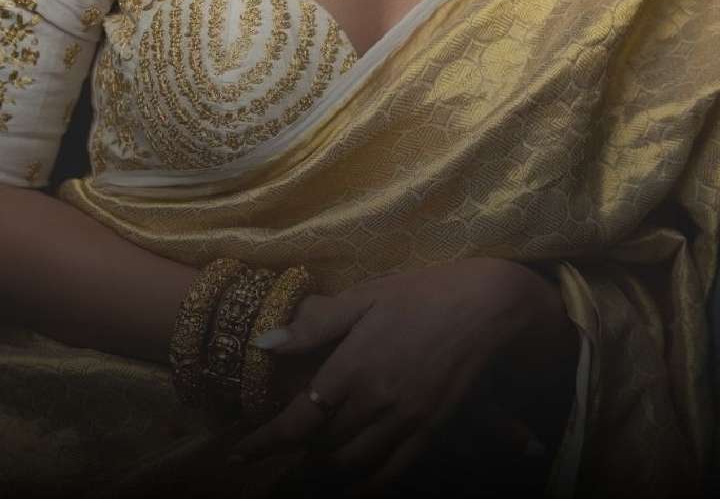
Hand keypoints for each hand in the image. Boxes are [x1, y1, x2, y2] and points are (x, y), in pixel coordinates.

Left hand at [233, 258, 575, 494]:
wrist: (485, 306)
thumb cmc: (422, 292)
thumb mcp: (366, 295)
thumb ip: (316, 325)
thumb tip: (264, 344)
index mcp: (353, 365)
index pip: (298, 419)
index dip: (266, 440)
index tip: (240, 451)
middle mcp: (375, 401)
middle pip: (322, 445)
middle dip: (297, 448)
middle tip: (282, 442)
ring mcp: (405, 420)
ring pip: (352, 463)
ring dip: (327, 465)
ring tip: (314, 455)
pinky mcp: (431, 430)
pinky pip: (392, 472)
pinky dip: (367, 485)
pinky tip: (355, 484)